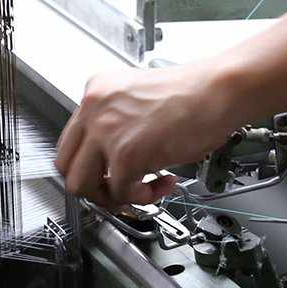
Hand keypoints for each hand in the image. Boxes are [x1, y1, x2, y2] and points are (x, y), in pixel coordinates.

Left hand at [56, 61, 236, 207]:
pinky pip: (121, 192)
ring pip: (82, 185)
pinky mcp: (126, 155)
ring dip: (113, 196)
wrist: (219, 90)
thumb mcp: (142, 98)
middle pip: (67, 165)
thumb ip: (121, 122)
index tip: (110, 171)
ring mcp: (106, 132)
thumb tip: (116, 157)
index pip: (72, 139)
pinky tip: (162, 182)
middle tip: (119, 188)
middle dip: (94, 185)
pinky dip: (143, 196)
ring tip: (141, 189)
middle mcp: (94, 108)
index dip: (92, 163)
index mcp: (97, 90)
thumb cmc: (198, 93)